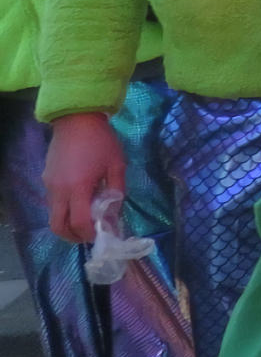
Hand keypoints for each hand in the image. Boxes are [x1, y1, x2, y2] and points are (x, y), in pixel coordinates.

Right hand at [43, 112, 125, 243]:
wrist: (76, 120)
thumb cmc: (101, 141)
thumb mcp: (117, 165)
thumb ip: (116, 191)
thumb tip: (114, 213)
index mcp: (78, 187)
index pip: (79, 222)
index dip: (89, 233)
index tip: (101, 235)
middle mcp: (59, 190)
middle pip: (58, 225)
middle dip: (73, 236)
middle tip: (89, 236)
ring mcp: (49, 185)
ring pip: (53, 215)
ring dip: (67, 224)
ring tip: (85, 221)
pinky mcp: (46, 179)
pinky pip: (52, 203)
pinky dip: (63, 210)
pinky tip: (79, 203)